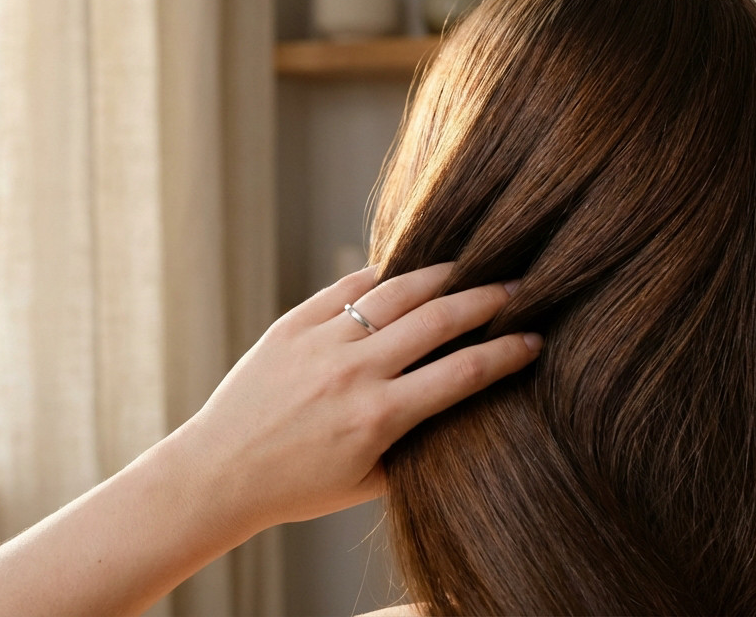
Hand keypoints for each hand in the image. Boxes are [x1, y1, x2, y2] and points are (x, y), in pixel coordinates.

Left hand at [168, 262, 541, 531]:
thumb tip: (465, 410)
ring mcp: (321, 342)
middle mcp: (355, 373)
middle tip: (519, 288)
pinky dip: (385, 274)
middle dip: (488, 300)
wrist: (219, 473)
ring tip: (471, 267)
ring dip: (442, 275)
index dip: (509, 352)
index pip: (464, 372)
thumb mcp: (369, 482)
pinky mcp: (292, 324)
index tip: (536, 340)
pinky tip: (410, 270)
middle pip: (440, 319)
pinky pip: (349, 286)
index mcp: (381, 417)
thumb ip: (418, 447)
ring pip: (397, 292)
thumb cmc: (298, 487)